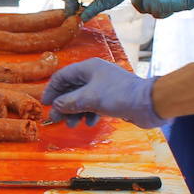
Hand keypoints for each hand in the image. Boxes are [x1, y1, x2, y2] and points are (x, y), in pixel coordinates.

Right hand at [42, 58, 163, 127]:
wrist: (148, 104)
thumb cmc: (117, 95)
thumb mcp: (89, 99)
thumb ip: (69, 102)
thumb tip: (55, 107)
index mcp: (88, 68)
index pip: (62, 76)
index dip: (51, 90)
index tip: (45, 105)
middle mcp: (94, 75)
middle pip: (71, 89)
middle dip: (63, 105)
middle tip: (57, 119)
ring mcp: (103, 86)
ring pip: (82, 99)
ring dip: (75, 112)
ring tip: (73, 125)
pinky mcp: (111, 98)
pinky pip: (93, 105)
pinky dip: (89, 114)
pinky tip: (90, 123)